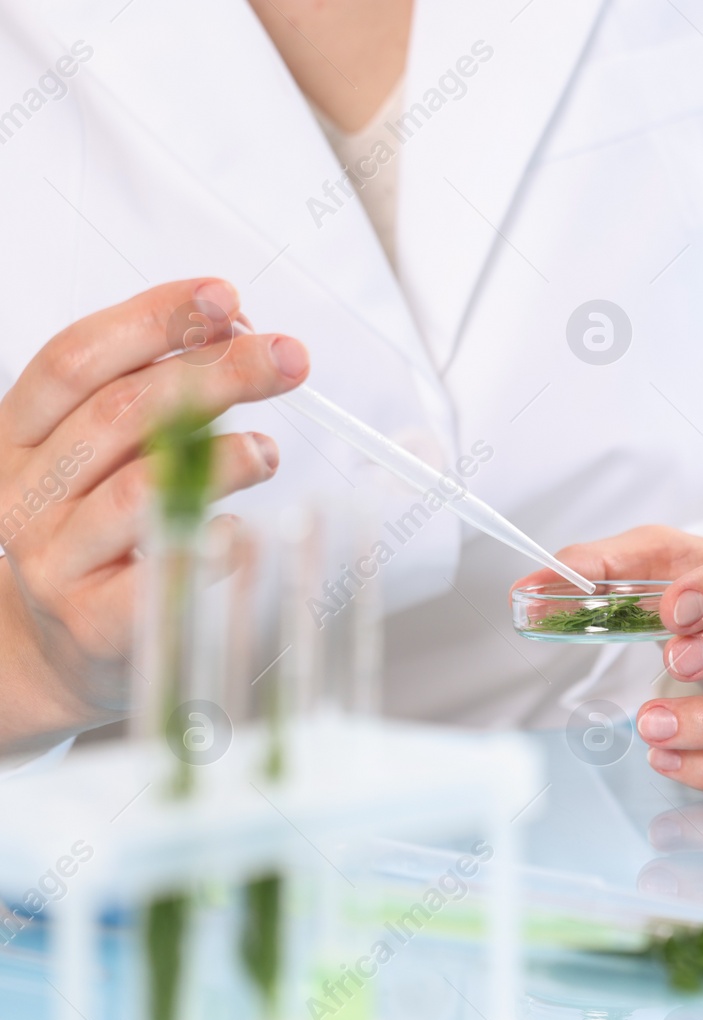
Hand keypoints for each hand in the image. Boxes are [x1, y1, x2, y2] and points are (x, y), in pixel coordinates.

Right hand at [0, 279, 307, 749]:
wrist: (56, 652)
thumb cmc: (99, 534)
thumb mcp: (101, 456)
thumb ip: (152, 397)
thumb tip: (237, 331)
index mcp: (17, 436)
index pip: (74, 360)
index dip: (151, 320)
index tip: (225, 297)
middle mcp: (25, 494)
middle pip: (119, 414)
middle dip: (214, 374)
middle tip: (289, 357)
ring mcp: (54, 561)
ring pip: (139, 490)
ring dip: (220, 457)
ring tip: (267, 451)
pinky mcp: (95, 625)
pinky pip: (161, 575)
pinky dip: (214, 546)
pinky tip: (247, 532)